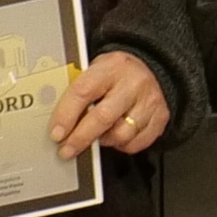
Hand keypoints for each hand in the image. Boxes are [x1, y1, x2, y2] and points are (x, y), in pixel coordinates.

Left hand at [52, 53, 175, 159]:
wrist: (154, 68)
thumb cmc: (117, 73)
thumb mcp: (96, 70)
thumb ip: (79, 90)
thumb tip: (56, 120)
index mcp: (111, 67)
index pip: (83, 92)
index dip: (66, 116)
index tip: (56, 133)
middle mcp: (133, 83)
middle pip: (103, 118)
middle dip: (80, 138)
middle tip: (66, 150)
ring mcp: (150, 101)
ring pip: (121, 134)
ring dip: (103, 141)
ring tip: (96, 136)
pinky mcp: (160, 118)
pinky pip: (136, 143)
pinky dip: (121, 145)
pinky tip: (115, 136)